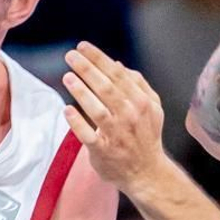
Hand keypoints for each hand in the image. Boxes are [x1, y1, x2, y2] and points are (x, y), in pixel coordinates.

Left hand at [62, 44, 166, 191]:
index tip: (82, 47)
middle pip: (106, 88)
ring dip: (81, 92)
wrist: (147, 172)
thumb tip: (118, 64)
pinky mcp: (103, 151)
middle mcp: (130, 116)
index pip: (117, 74)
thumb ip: (138, 84)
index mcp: (141, 102)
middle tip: (70, 55)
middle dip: (87, 68)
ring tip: (68, 77)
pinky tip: (67, 110)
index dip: (99, 59)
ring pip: (97, 109)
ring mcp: (116, 134)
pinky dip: (77, 123)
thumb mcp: (152, 108)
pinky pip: (88, 135)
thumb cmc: (147, 136)